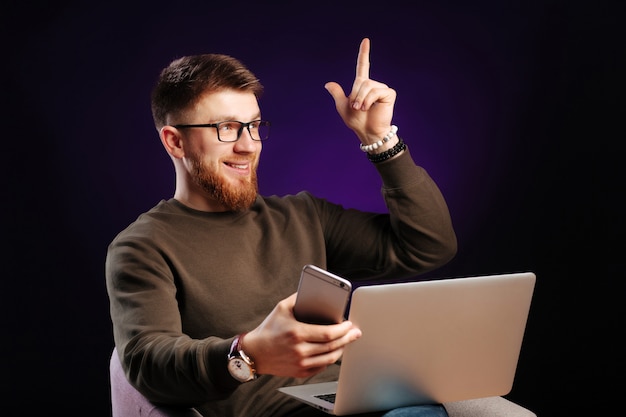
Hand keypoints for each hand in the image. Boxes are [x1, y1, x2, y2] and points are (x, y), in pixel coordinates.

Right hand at [242, 293, 361, 377]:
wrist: (254, 353)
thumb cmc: (268, 329)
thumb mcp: (282, 308)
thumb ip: (299, 298)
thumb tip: (316, 291)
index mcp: (297, 333)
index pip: (328, 333)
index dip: (343, 329)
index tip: (349, 324)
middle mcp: (299, 350)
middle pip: (333, 346)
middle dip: (348, 338)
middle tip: (355, 332)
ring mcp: (300, 364)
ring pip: (330, 358)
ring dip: (342, 349)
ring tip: (347, 341)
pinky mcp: (300, 373)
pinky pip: (322, 367)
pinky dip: (330, 358)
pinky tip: (334, 351)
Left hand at [325, 38, 396, 143]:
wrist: (368, 132)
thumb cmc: (356, 121)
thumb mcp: (342, 106)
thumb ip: (337, 94)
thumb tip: (328, 84)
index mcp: (362, 85)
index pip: (363, 66)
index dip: (364, 53)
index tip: (366, 40)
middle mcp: (373, 85)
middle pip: (361, 81)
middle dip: (355, 95)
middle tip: (356, 108)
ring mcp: (382, 88)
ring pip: (368, 86)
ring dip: (361, 99)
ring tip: (362, 109)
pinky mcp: (389, 94)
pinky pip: (376, 91)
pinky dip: (369, 100)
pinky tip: (369, 108)